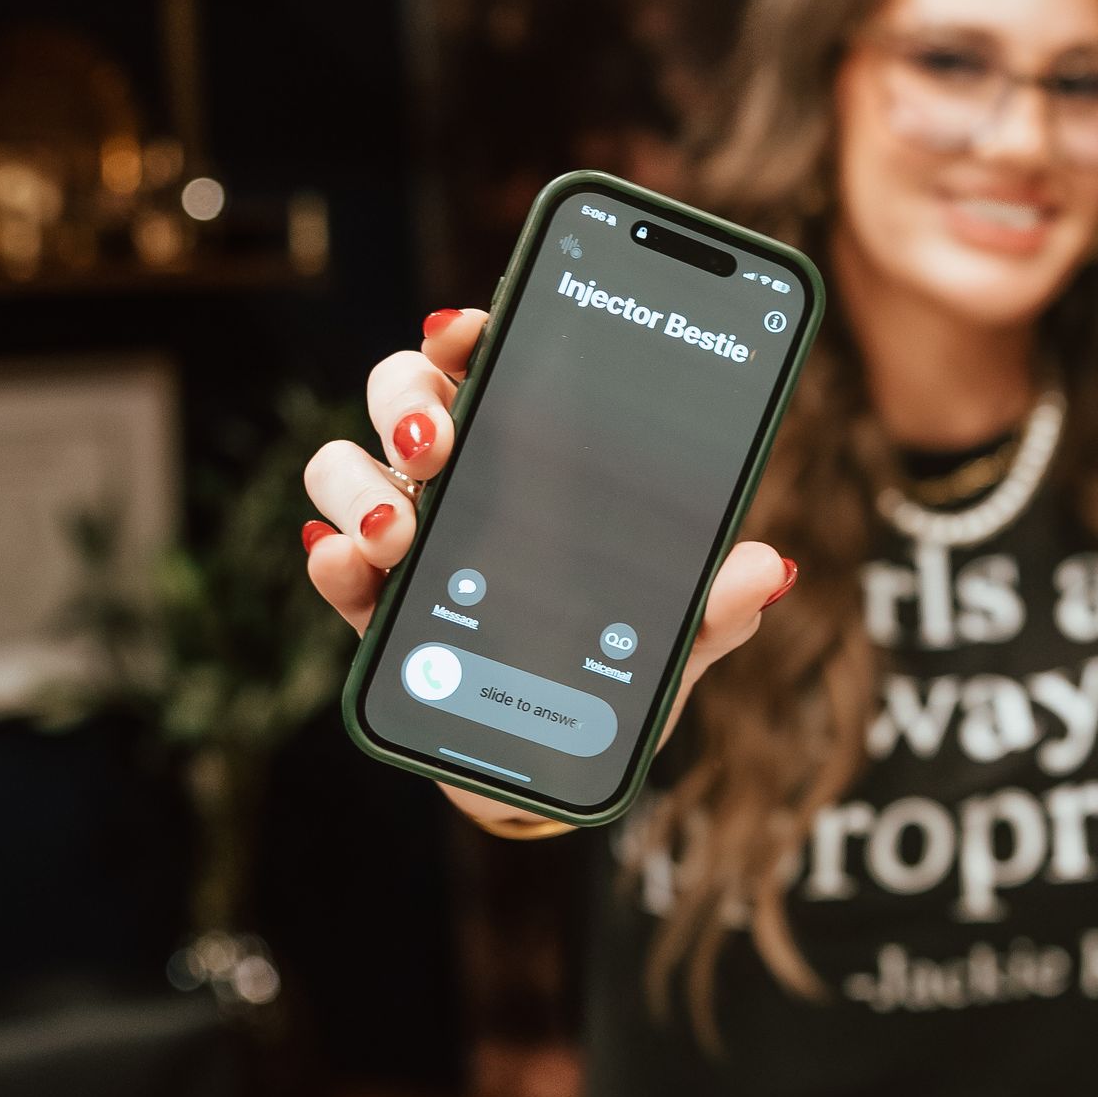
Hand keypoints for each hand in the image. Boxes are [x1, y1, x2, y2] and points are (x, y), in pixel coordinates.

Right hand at [301, 306, 794, 829]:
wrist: (561, 768)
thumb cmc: (615, 678)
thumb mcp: (678, 639)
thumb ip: (717, 604)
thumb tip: (766, 567)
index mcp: (532, 462)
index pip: (489, 367)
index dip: (467, 333)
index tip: (469, 327)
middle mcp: (458, 484)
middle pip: (402, 396)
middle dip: (407, 402)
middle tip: (437, 445)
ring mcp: (406, 542)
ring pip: (344, 467)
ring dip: (359, 485)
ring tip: (397, 531)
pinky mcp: (374, 612)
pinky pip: (332, 566)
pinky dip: (331, 559)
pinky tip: (347, 564)